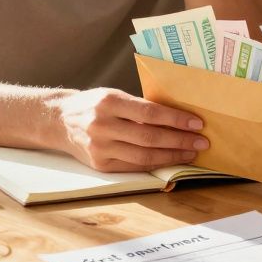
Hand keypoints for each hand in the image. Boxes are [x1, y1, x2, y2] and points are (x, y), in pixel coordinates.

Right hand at [50, 88, 208, 171]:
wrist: (60, 121)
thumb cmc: (93, 105)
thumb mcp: (114, 95)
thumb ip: (140, 107)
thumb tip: (178, 118)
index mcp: (109, 102)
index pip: (150, 113)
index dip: (176, 119)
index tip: (197, 122)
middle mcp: (103, 125)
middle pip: (149, 137)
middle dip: (180, 141)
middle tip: (201, 142)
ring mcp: (100, 148)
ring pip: (144, 156)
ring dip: (172, 156)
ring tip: (191, 153)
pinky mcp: (100, 164)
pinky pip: (134, 166)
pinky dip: (155, 164)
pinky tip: (170, 160)